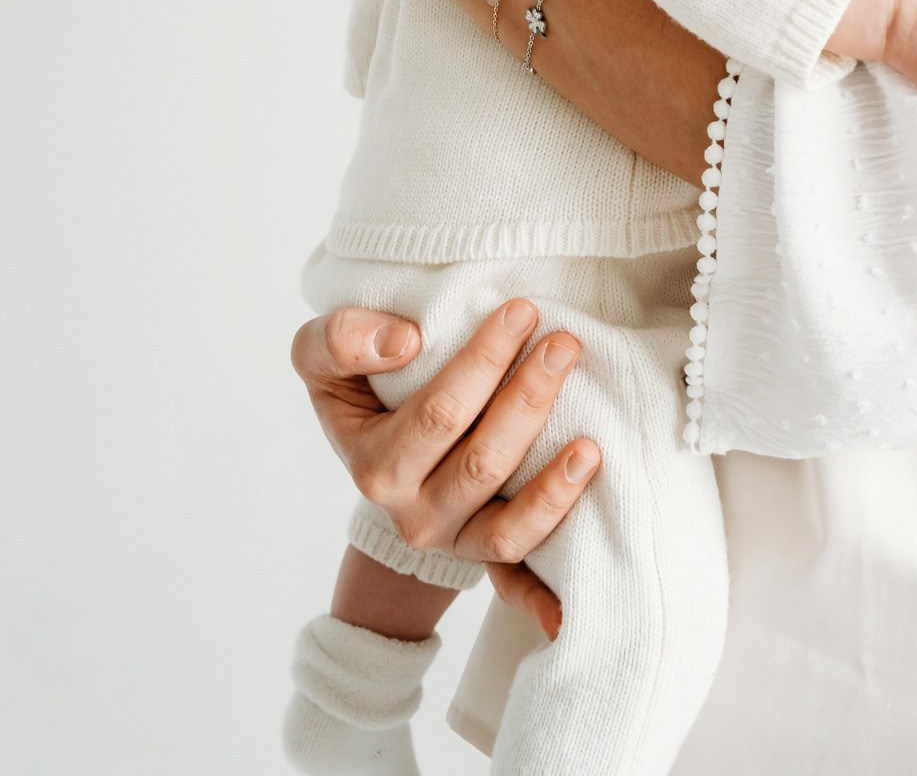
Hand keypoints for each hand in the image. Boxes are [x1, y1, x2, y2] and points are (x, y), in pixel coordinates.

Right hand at [291, 298, 601, 639]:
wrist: (375, 462)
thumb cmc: (361, 392)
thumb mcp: (324, 361)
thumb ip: (341, 339)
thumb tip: (405, 340)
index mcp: (376, 465)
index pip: (439, 413)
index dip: (484, 362)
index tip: (522, 310)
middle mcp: (414, 514)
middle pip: (481, 463)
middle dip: (528, 400)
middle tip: (566, 343)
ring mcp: (454, 541)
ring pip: (507, 527)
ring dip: (553, 487)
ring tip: (592, 443)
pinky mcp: (484, 558)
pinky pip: (515, 581)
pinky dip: (540, 598)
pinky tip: (570, 604)